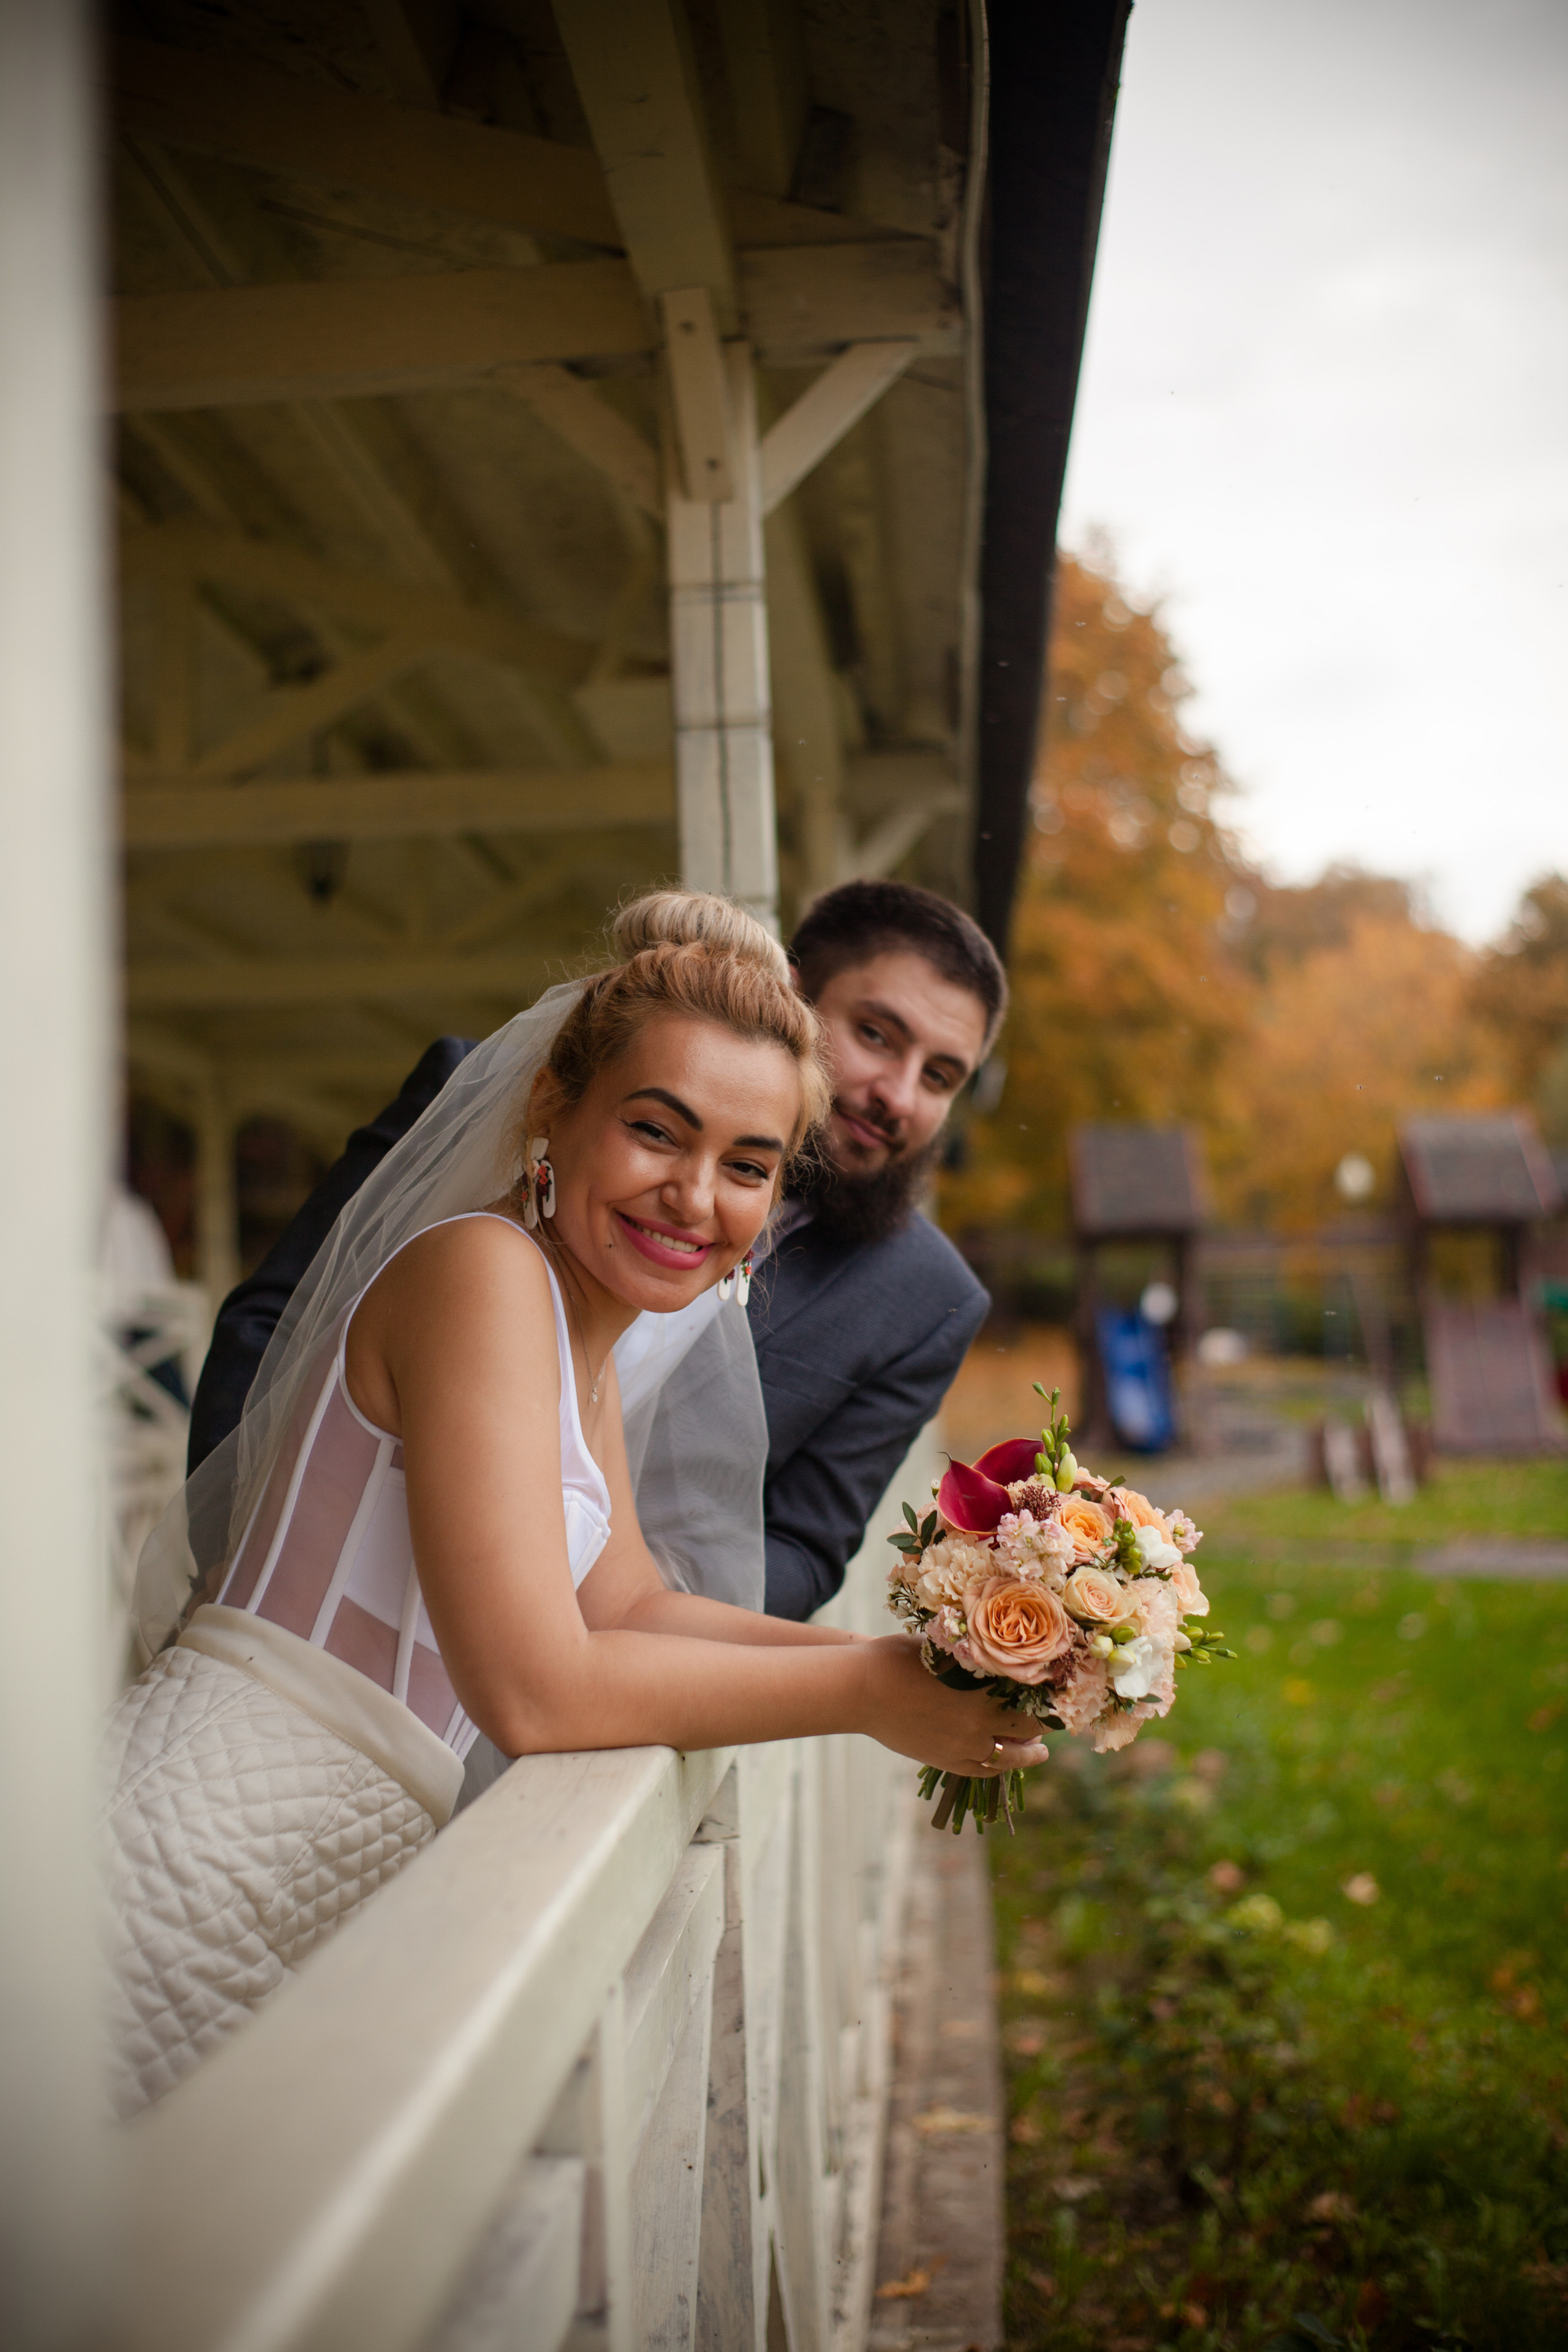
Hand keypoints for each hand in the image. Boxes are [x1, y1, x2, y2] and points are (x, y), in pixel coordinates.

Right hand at [857, 1636, 1049, 1775]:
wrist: (862, 1690)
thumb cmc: (898, 1658)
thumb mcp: (943, 1648)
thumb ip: (974, 1655)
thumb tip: (1002, 1652)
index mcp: (982, 1690)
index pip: (1031, 1696)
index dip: (1049, 1695)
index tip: (1059, 1689)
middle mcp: (979, 1723)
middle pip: (1027, 1727)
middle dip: (1042, 1723)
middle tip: (1052, 1717)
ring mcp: (962, 1746)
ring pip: (1009, 1756)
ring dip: (1028, 1752)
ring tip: (1040, 1751)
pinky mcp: (945, 1760)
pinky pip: (982, 1769)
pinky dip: (999, 1765)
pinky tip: (1005, 1760)